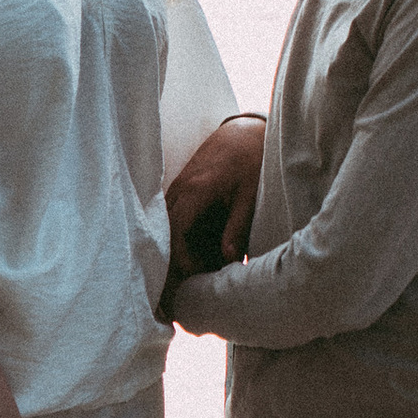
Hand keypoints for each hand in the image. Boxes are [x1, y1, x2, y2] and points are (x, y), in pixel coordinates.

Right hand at [167, 115, 263, 276]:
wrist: (246, 131)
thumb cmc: (252, 160)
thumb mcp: (251, 195)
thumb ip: (238, 226)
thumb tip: (229, 258)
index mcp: (196, 191)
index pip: (176, 232)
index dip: (181, 258)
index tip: (194, 277)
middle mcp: (181, 190)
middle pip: (166, 232)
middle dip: (174, 261)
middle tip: (185, 286)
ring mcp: (179, 188)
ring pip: (168, 226)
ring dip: (177, 249)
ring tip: (191, 274)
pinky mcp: (183, 189)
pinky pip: (174, 218)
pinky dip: (181, 237)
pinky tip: (196, 253)